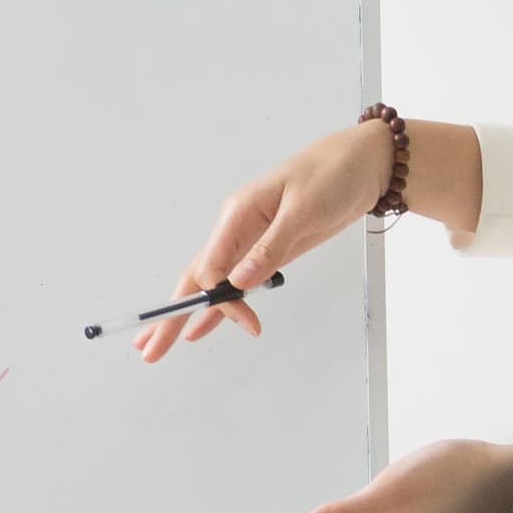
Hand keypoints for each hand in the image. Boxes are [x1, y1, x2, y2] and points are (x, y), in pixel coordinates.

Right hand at [134, 121, 393, 361]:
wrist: (365, 163)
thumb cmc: (333, 174)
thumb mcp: (303, 210)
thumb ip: (270, 247)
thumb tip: (238, 283)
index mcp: (238, 213)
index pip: (212, 267)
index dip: (218, 300)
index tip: (246, 323)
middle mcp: (237, 229)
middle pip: (195, 278)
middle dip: (170, 315)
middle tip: (148, 348)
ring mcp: (252, 242)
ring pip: (210, 284)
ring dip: (184, 314)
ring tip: (156, 344)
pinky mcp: (270, 252)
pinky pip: (236, 284)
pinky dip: (219, 307)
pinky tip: (201, 327)